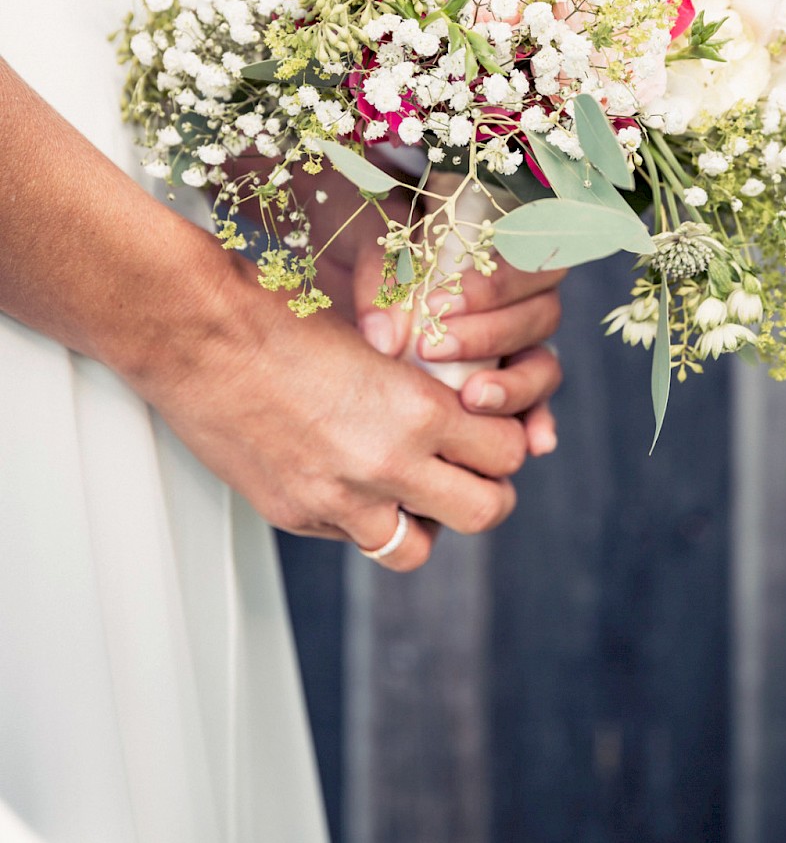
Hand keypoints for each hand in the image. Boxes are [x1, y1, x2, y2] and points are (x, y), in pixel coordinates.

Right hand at [137, 258, 528, 571]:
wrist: (198, 335)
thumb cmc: (281, 316)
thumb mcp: (373, 337)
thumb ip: (417, 385)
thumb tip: (453, 410)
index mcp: (417, 408)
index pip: (507, 452)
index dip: (507, 443)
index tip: (494, 431)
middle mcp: (387, 463)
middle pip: (484, 511)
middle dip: (488, 493)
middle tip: (473, 474)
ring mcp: (339, 500)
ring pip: (417, 547)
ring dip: (425, 521)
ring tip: (412, 489)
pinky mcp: (296, 516)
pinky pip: (353, 538)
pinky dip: (362, 519)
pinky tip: (348, 479)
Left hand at [307, 184, 565, 457]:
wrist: (329, 274)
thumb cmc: (359, 239)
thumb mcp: (365, 237)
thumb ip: (380, 272)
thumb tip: (386, 339)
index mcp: (497, 248)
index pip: (528, 259)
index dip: (496, 286)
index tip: (437, 306)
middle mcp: (516, 298)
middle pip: (540, 316)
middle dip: (492, 337)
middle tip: (433, 351)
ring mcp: (513, 347)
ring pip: (542, 366)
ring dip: (516, 386)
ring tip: (472, 399)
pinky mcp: (499, 388)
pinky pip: (534, 409)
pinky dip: (538, 424)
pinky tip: (535, 443)